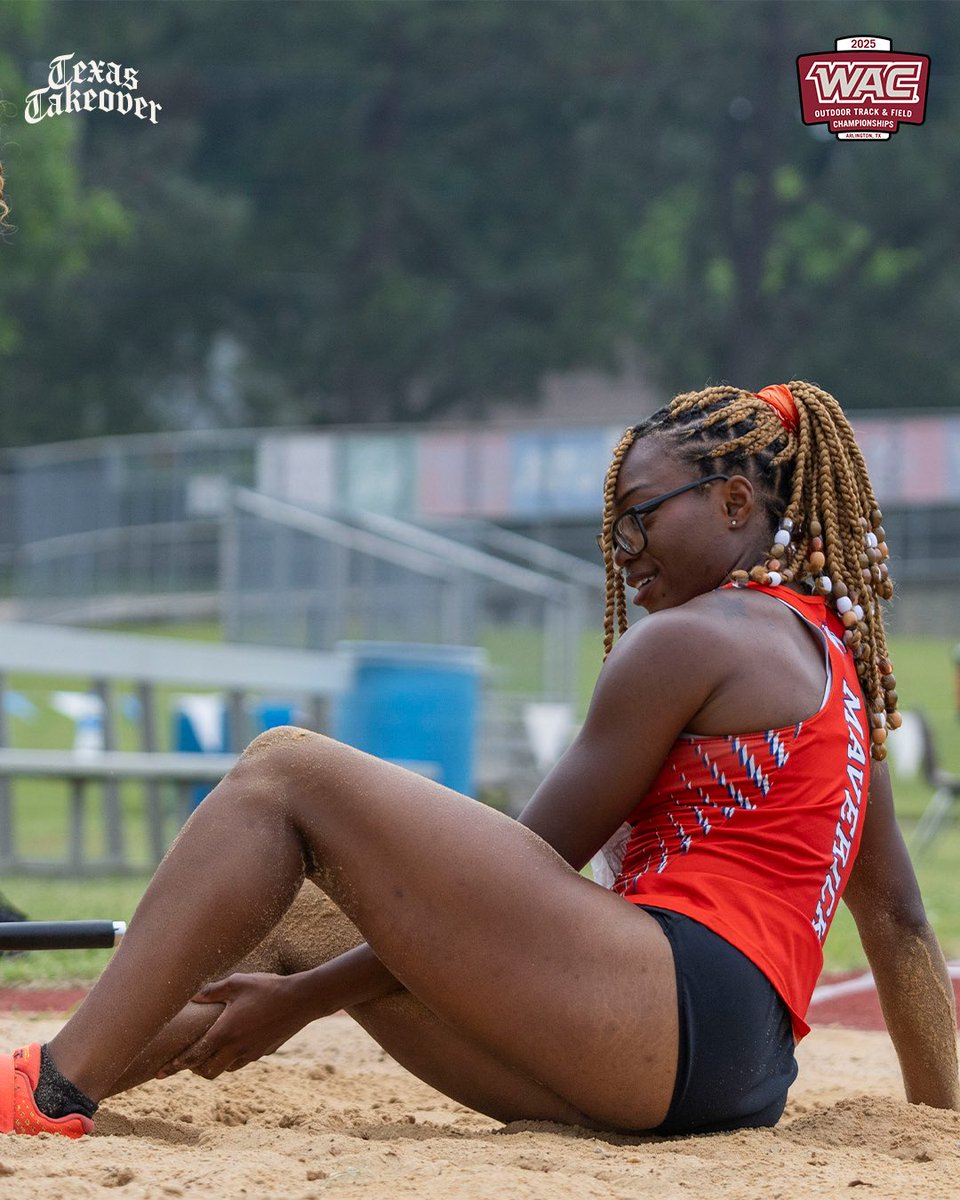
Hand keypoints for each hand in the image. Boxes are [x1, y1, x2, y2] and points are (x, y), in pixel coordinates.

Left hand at [156, 971, 316, 1080]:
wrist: (302, 999)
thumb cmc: (268, 987)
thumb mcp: (238, 983)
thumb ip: (213, 990)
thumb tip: (192, 996)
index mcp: (225, 1032)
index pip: (193, 1056)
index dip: (174, 1066)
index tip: (159, 1074)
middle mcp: (236, 1048)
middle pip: (207, 1072)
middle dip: (194, 1069)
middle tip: (189, 1058)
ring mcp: (251, 1053)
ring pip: (225, 1069)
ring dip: (214, 1064)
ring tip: (211, 1049)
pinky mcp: (264, 1052)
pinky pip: (242, 1062)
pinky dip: (233, 1058)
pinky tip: (236, 1041)